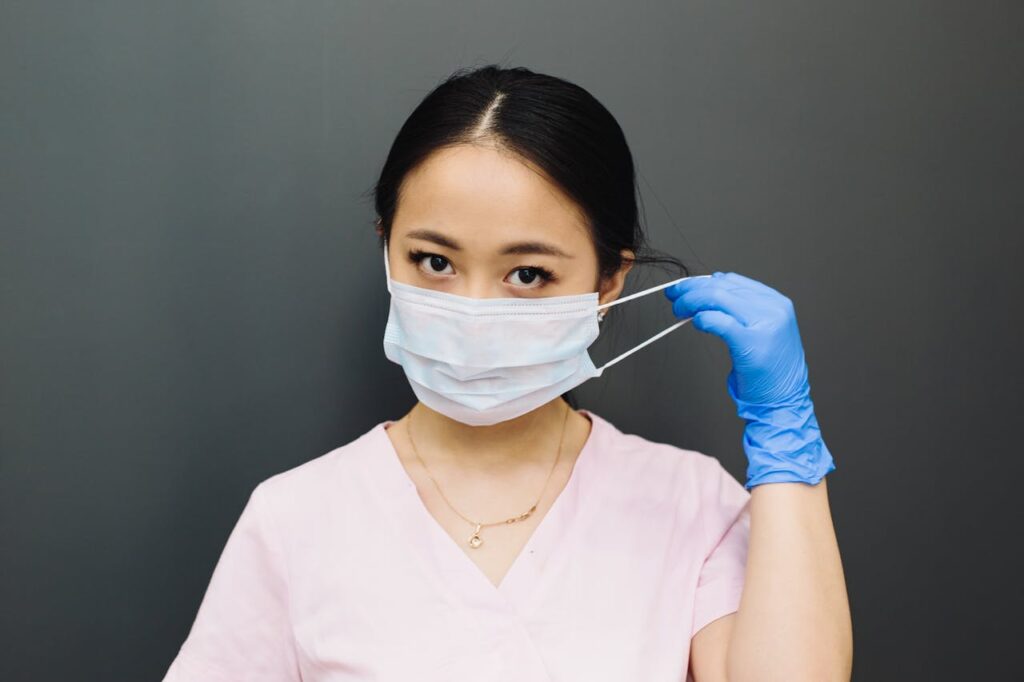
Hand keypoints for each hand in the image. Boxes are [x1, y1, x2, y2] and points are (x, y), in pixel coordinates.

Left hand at [664, 272, 835, 488]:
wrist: (784, 402)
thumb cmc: (768, 372)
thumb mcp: (761, 330)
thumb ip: (742, 309)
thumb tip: (711, 287)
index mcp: (777, 303)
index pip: (733, 281)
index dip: (703, 281)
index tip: (684, 288)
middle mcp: (773, 309)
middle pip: (722, 286)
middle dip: (691, 288)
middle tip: (673, 296)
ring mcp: (765, 323)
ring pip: (717, 298)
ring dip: (691, 301)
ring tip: (678, 310)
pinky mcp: (751, 342)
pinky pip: (718, 321)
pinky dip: (701, 319)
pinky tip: (696, 323)